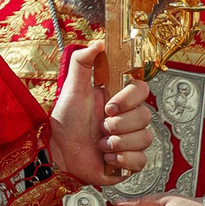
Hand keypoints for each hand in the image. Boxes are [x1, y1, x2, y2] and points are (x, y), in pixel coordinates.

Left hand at [47, 43, 153, 185]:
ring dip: (118, 142)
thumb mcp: (71, 89)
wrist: (59, 153)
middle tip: (100, 127)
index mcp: (118, 99)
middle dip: (119, 124)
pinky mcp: (130, 161)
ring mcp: (130, 140)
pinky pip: (141, 160)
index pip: (142, 90)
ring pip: (145, 138)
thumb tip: (98, 43)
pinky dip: (122, 159)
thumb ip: (82, 63)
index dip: (129, 98)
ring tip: (100, 143)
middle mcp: (127, 118)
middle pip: (145, 116)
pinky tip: (107, 158)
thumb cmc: (65, 121)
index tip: (109, 106)